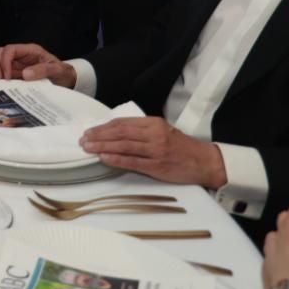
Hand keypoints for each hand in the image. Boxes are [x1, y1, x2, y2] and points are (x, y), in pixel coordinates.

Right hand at [0, 43, 76, 86]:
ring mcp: (17, 66)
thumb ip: (43, 70)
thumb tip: (25, 74)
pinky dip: (2, 83)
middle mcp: (21, 57)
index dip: (5, 61)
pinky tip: (6, 91)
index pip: (10, 50)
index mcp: (30, 51)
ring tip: (2, 87)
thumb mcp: (57, 70)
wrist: (67, 81)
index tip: (7, 76)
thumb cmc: (63, 73)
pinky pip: (4, 77)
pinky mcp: (16, 76)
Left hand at [78, 116, 226, 186]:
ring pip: (123, 146)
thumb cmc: (181, 147)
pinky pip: (132, 161)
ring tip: (88, 148)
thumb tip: (115, 133)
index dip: (104, 127)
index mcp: (153, 123)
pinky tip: (104, 158)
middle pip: (120, 133)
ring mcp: (155, 150)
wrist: (204, 161)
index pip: (122, 123)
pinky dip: (116, 159)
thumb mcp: (162, 131)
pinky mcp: (157, 165)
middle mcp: (153, 134)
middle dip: (99, 136)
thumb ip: (141, 131)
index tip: (90, 131)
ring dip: (103, 147)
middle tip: (84, 139)